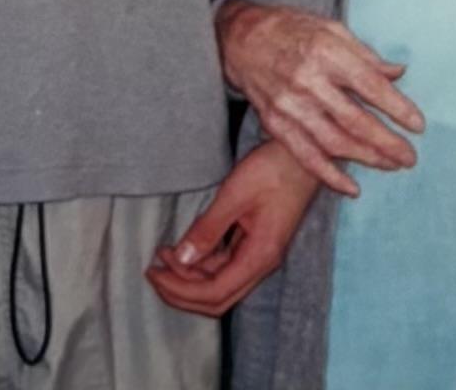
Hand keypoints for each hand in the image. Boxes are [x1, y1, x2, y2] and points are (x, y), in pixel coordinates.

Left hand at [146, 141, 321, 316]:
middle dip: (182, 292)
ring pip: (220, 284)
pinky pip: (225, 266)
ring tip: (164, 255)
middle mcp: (262, 263)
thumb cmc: (274, 169)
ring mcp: (260, 255)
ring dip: (190, 277)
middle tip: (153, 272)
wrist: (302, 155)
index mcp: (260, 256)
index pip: (215, 292)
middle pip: (218, 299)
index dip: (180, 289)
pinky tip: (185, 249)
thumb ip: (208, 228)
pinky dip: (202, 264)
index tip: (154, 272)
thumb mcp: (235, 195)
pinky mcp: (257, 244)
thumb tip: (181, 258)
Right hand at [215, 0, 423, 194]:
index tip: (418, 125)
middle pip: (355, 120)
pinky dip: (329, 175)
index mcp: (328, 52)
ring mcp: (290, 105)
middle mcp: (309, 81)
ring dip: (366, 158)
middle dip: (387, 142)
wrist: (242, 38)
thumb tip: (399, 72)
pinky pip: (305, 155)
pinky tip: (351, 187)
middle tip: (410, 157)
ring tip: (391, 166)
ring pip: (334, 142)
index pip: (370, 85)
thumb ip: (366, 55)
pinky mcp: (275, 123)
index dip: (397, 108)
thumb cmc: (293, 29)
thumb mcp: (332, 29)